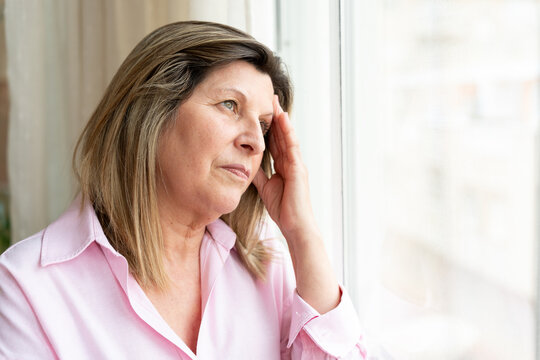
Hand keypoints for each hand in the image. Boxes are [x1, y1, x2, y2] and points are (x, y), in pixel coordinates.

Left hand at [252, 95, 317, 242]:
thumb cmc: (283, 209)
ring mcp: (296, 163)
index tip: (262, 112)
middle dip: (276, 117)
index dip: (270, 127)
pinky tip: (282, 118)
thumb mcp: (265, 187)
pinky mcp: (298, 167)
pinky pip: (292, 145)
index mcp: (284, 166)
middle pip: (282, 135)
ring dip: (282, 118)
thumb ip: (259, 174)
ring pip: (288, 136)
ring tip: (275, 102)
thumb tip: (247, 163)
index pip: (276, 142)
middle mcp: (292, 162)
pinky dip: (288, 131)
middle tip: (269, 98)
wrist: (295, 225)